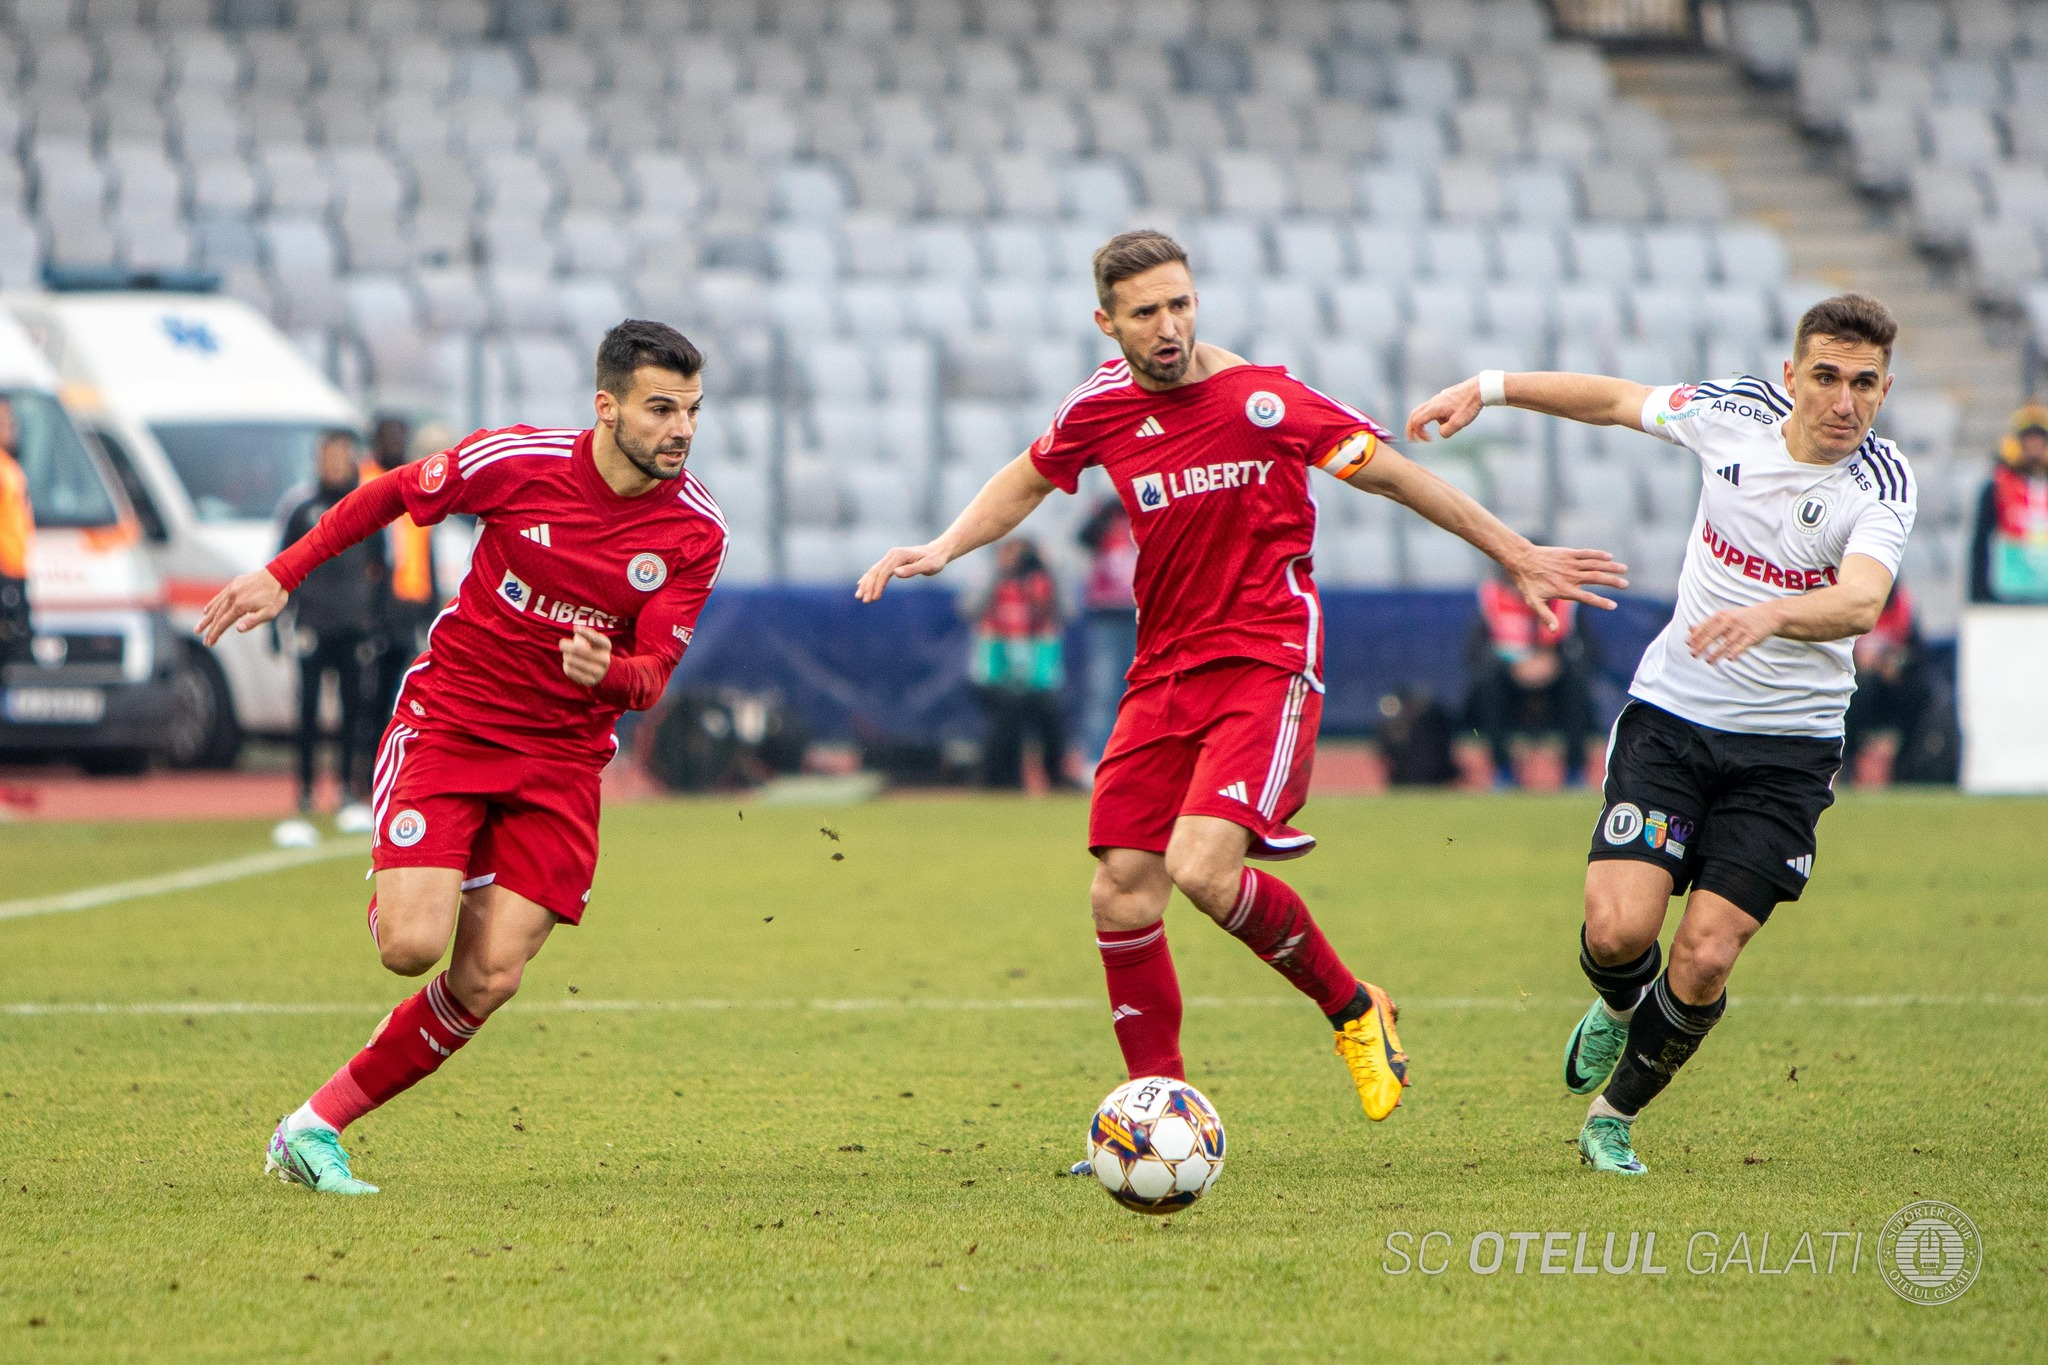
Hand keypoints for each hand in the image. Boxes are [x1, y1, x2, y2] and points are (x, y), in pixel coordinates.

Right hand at [195, 568, 287, 645]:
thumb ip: (253, 620)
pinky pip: (220, 596)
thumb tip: (238, 629)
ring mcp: (232, 589)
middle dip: (210, 629)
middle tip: (204, 640)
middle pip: (217, 616)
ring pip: (216, 606)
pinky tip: (207, 610)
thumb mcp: (270, 612)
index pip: (223, 622)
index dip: (215, 633)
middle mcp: (233, 597)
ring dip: (207, 618)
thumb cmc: (276, 596)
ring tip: (198, 628)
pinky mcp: (234, 584)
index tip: (209, 642)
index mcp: (240, 605)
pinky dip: (212, 604)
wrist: (279, 574)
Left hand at [560, 624, 611, 686]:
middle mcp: (605, 659)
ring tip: (567, 656)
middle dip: (565, 646)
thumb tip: (577, 630)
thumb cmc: (593, 649)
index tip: (575, 628)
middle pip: (577, 650)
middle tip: (562, 644)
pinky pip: (569, 671)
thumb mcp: (594, 639)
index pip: (595, 638)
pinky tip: (569, 664)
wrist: (602, 670)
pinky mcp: (590, 681)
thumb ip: (586, 633)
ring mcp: (599, 672)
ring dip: (565, 656)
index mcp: (606, 646)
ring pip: (571, 660)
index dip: (585, 633)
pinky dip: (566, 666)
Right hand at [855, 542, 950, 602]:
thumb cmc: (934, 561)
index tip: (874, 598)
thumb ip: (912, 570)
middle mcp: (892, 554)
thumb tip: (896, 573)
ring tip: (859, 596)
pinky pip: (877, 569)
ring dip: (866, 583)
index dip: (878, 586)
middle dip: (869, 587)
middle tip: (865, 601)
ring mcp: (890, 556)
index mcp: (899, 556)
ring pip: (874, 570)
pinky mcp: (891, 560)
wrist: (937, 552)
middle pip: (876, 571)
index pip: (884, 572)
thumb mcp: (928, 566)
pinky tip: (862, 585)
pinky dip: (868, 578)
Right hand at [1405, 377, 1483, 442]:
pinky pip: (1431, 408)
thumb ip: (1446, 431)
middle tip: (1411, 439)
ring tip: (1434, 431)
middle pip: (1413, 415)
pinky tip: (1445, 420)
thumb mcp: (1459, 423)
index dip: (1418, 433)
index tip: (1429, 440)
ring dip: (1422, 423)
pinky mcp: (1442, 398)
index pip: (1416, 422)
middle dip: (1411, 428)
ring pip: (1422, 411)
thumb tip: (1441, 433)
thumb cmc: (1469, 405)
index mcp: (1434, 408)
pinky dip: (1431, 418)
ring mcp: (1437, 399)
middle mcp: (1432, 402)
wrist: (1478, 389)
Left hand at [1504, 544, 1629, 630]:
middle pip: (1596, 578)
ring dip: (1610, 567)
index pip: (1587, 597)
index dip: (1601, 602)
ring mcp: (1570, 563)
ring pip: (1594, 565)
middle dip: (1612, 582)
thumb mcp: (1533, 602)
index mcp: (1564, 589)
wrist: (1521, 559)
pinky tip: (1609, 557)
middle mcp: (1570, 576)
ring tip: (1624, 570)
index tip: (1613, 606)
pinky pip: (1586, 553)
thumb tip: (1554, 631)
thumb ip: (1545, 616)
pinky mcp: (1568, 553)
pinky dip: (1598, 555)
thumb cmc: (1527, 583)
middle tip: (1625, 585)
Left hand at [1688, 603, 1780, 664]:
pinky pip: (1742, 645)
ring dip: (1717, 652)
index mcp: (1721, 616)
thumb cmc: (1740, 619)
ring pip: (1727, 642)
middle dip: (1703, 645)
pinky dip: (1736, 652)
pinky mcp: (1752, 636)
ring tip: (1708, 661)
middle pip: (1713, 634)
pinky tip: (1730, 659)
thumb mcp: (1723, 617)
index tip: (1689, 645)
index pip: (1705, 626)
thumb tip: (1689, 631)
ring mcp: (1742, 628)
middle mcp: (1730, 621)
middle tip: (1694, 655)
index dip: (1697, 636)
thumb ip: (1707, 624)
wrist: (1766, 615)